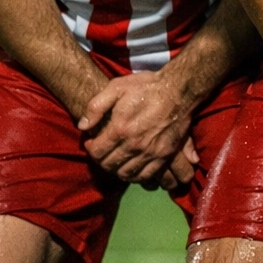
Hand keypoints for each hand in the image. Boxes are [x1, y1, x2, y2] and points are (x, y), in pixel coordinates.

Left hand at [79, 72, 194, 187]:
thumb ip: (95, 106)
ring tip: (117, 159)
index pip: (97, 152)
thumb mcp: (116, 87)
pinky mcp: (165, 155)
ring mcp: (151, 152)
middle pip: (109, 165)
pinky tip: (132, 167)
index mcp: (120, 128)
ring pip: (126, 173)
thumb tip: (82, 126)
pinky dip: (135, 176)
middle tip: (104, 151)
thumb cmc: (147, 86)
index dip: (91, 148)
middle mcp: (134, 144)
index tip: (93, 142)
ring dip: (117, 169)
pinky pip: (146, 176)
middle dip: (102, 160)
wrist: (179, 90)